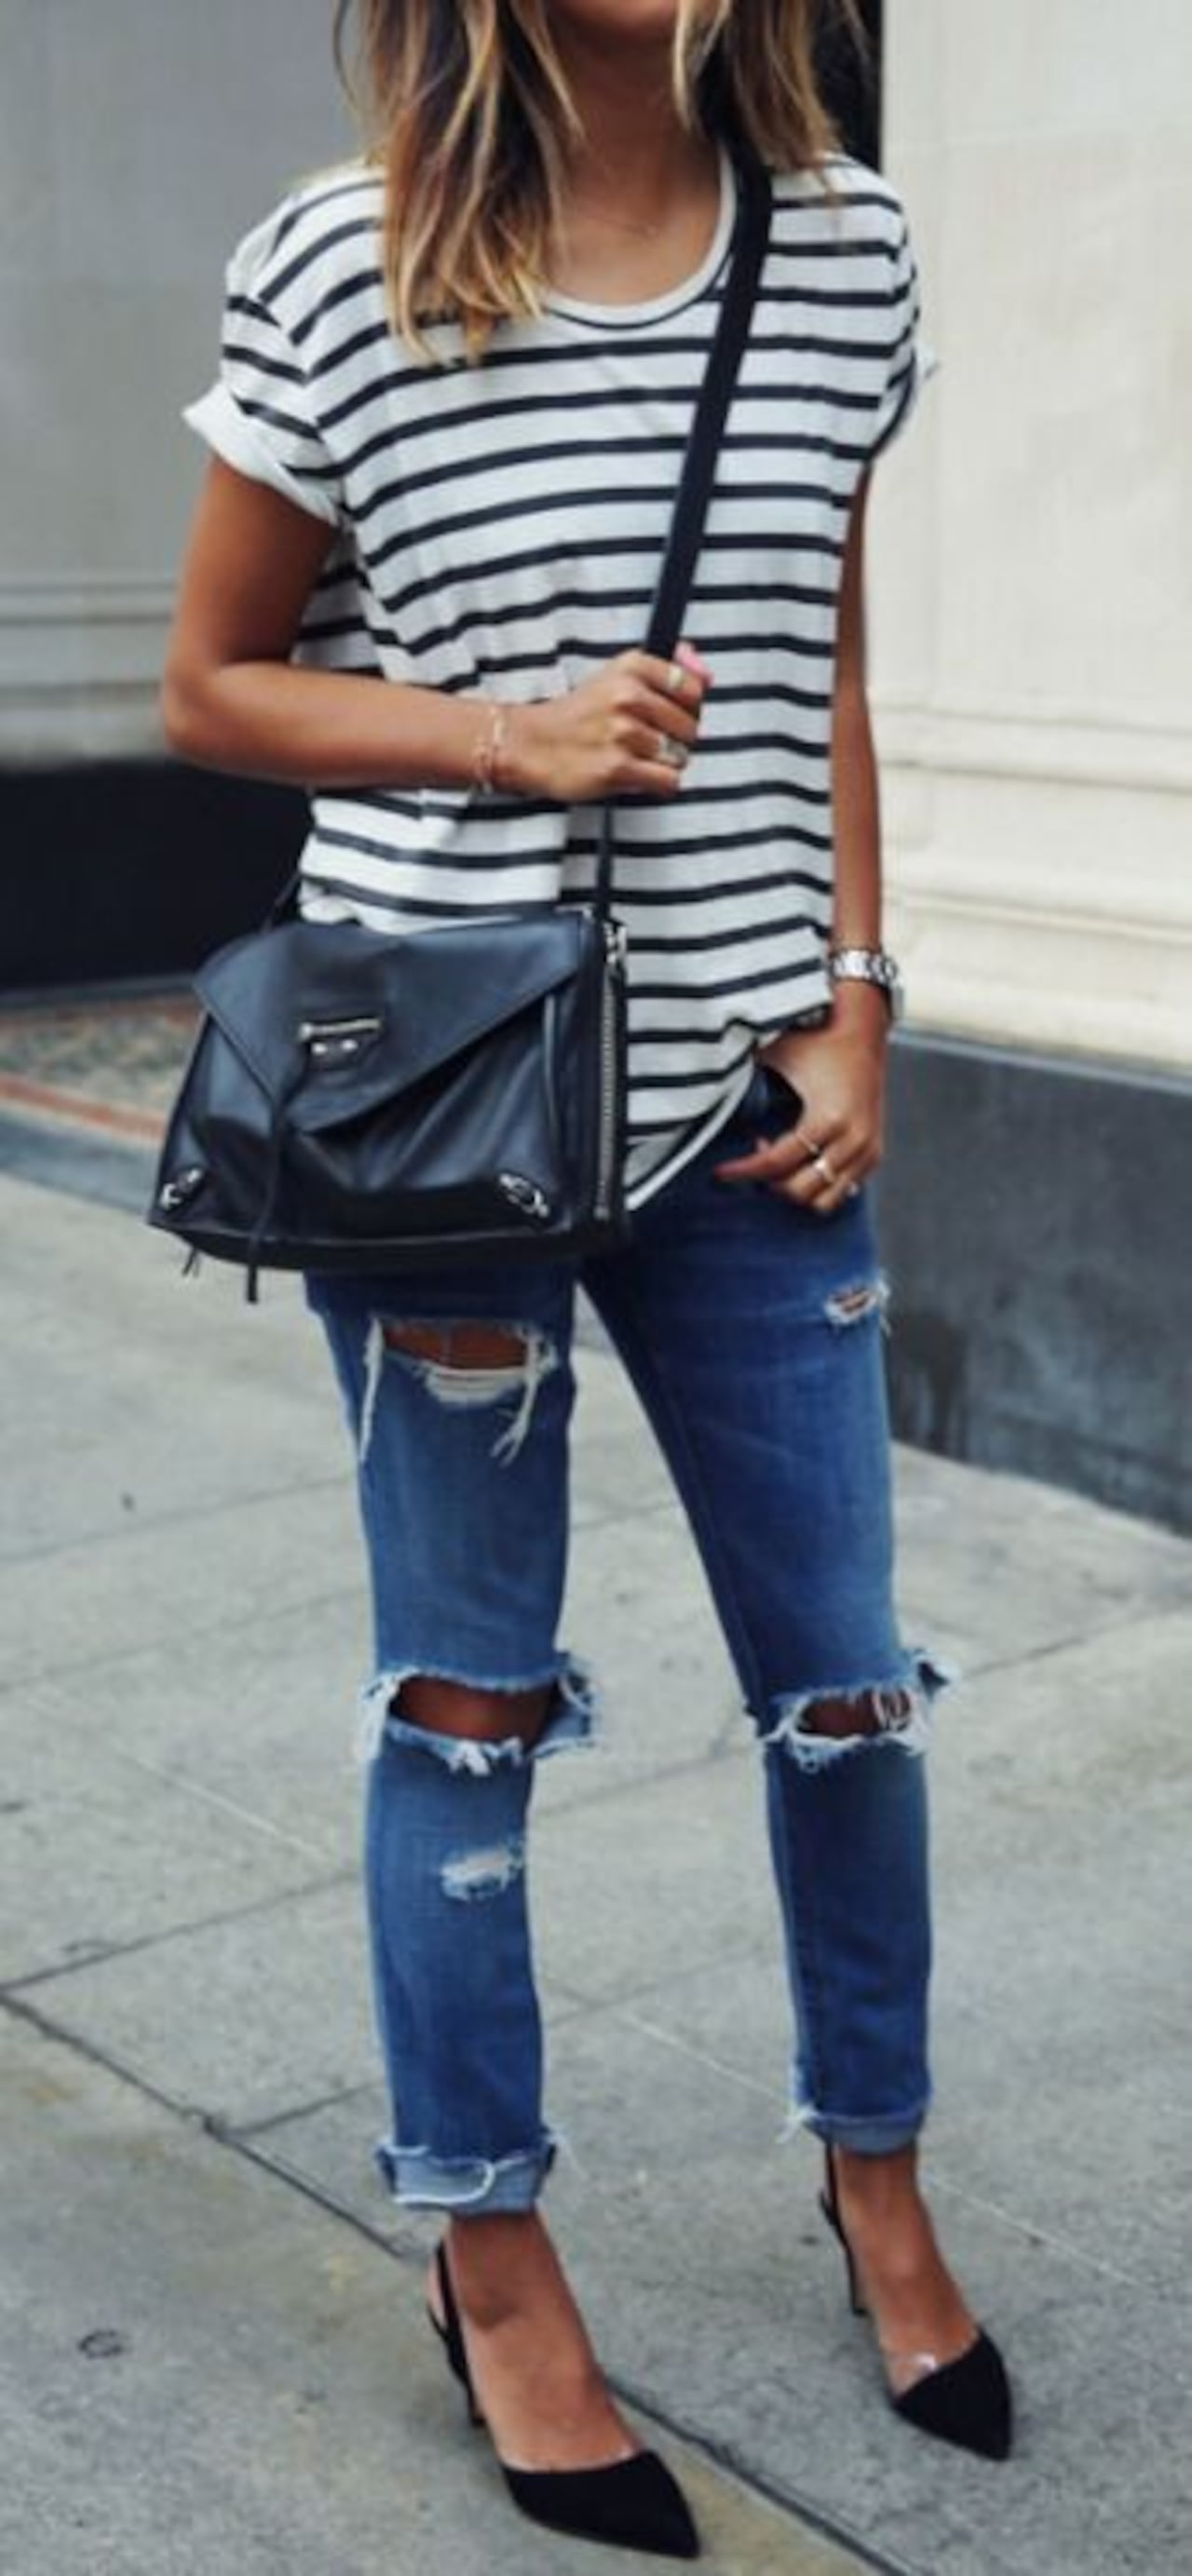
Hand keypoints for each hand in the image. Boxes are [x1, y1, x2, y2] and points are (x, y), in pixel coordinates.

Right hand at [503, 643, 710, 802]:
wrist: (532, 744)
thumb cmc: (579, 714)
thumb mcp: (619, 675)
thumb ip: (670, 668)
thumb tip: (706, 674)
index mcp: (631, 667)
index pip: (692, 688)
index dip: (686, 707)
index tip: (666, 713)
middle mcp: (627, 696)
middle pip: (691, 726)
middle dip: (675, 738)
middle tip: (647, 740)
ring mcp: (622, 733)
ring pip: (680, 755)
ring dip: (663, 762)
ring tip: (634, 756)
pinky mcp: (616, 767)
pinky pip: (668, 781)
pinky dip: (657, 783)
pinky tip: (635, 774)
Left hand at [715, 990, 888, 1213]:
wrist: (863, 1030)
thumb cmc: (817, 1040)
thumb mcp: (776, 1053)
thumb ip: (740, 1071)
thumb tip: (698, 1083)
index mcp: (827, 1118)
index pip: (776, 1163)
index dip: (744, 1171)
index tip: (721, 1172)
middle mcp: (852, 1139)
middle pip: (800, 1190)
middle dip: (771, 1181)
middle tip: (754, 1156)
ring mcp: (866, 1149)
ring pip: (824, 1200)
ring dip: (796, 1188)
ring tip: (779, 1160)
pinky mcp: (873, 1152)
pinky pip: (843, 1189)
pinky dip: (818, 1183)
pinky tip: (802, 1157)